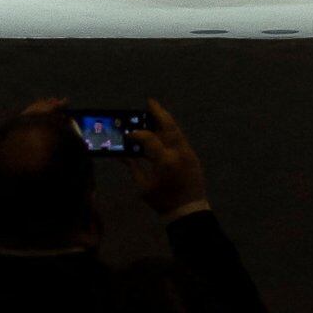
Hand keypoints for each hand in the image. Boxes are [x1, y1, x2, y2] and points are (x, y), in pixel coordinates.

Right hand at [133, 100, 209, 218]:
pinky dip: (171, 132)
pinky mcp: (192, 156)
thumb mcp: (144, 186)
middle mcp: (178, 152)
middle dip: (159, 113)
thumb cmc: (162, 200)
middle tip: (149, 103)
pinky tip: (163, 130)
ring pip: (177, 130)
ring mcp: (188, 152)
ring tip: (155, 112)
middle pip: (169, 126)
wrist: (188, 210)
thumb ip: (133, 167)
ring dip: (166, 120)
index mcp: (165, 160)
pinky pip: (180, 138)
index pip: (149, 138)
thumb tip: (120, 155)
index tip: (127, 134)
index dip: (136, 134)